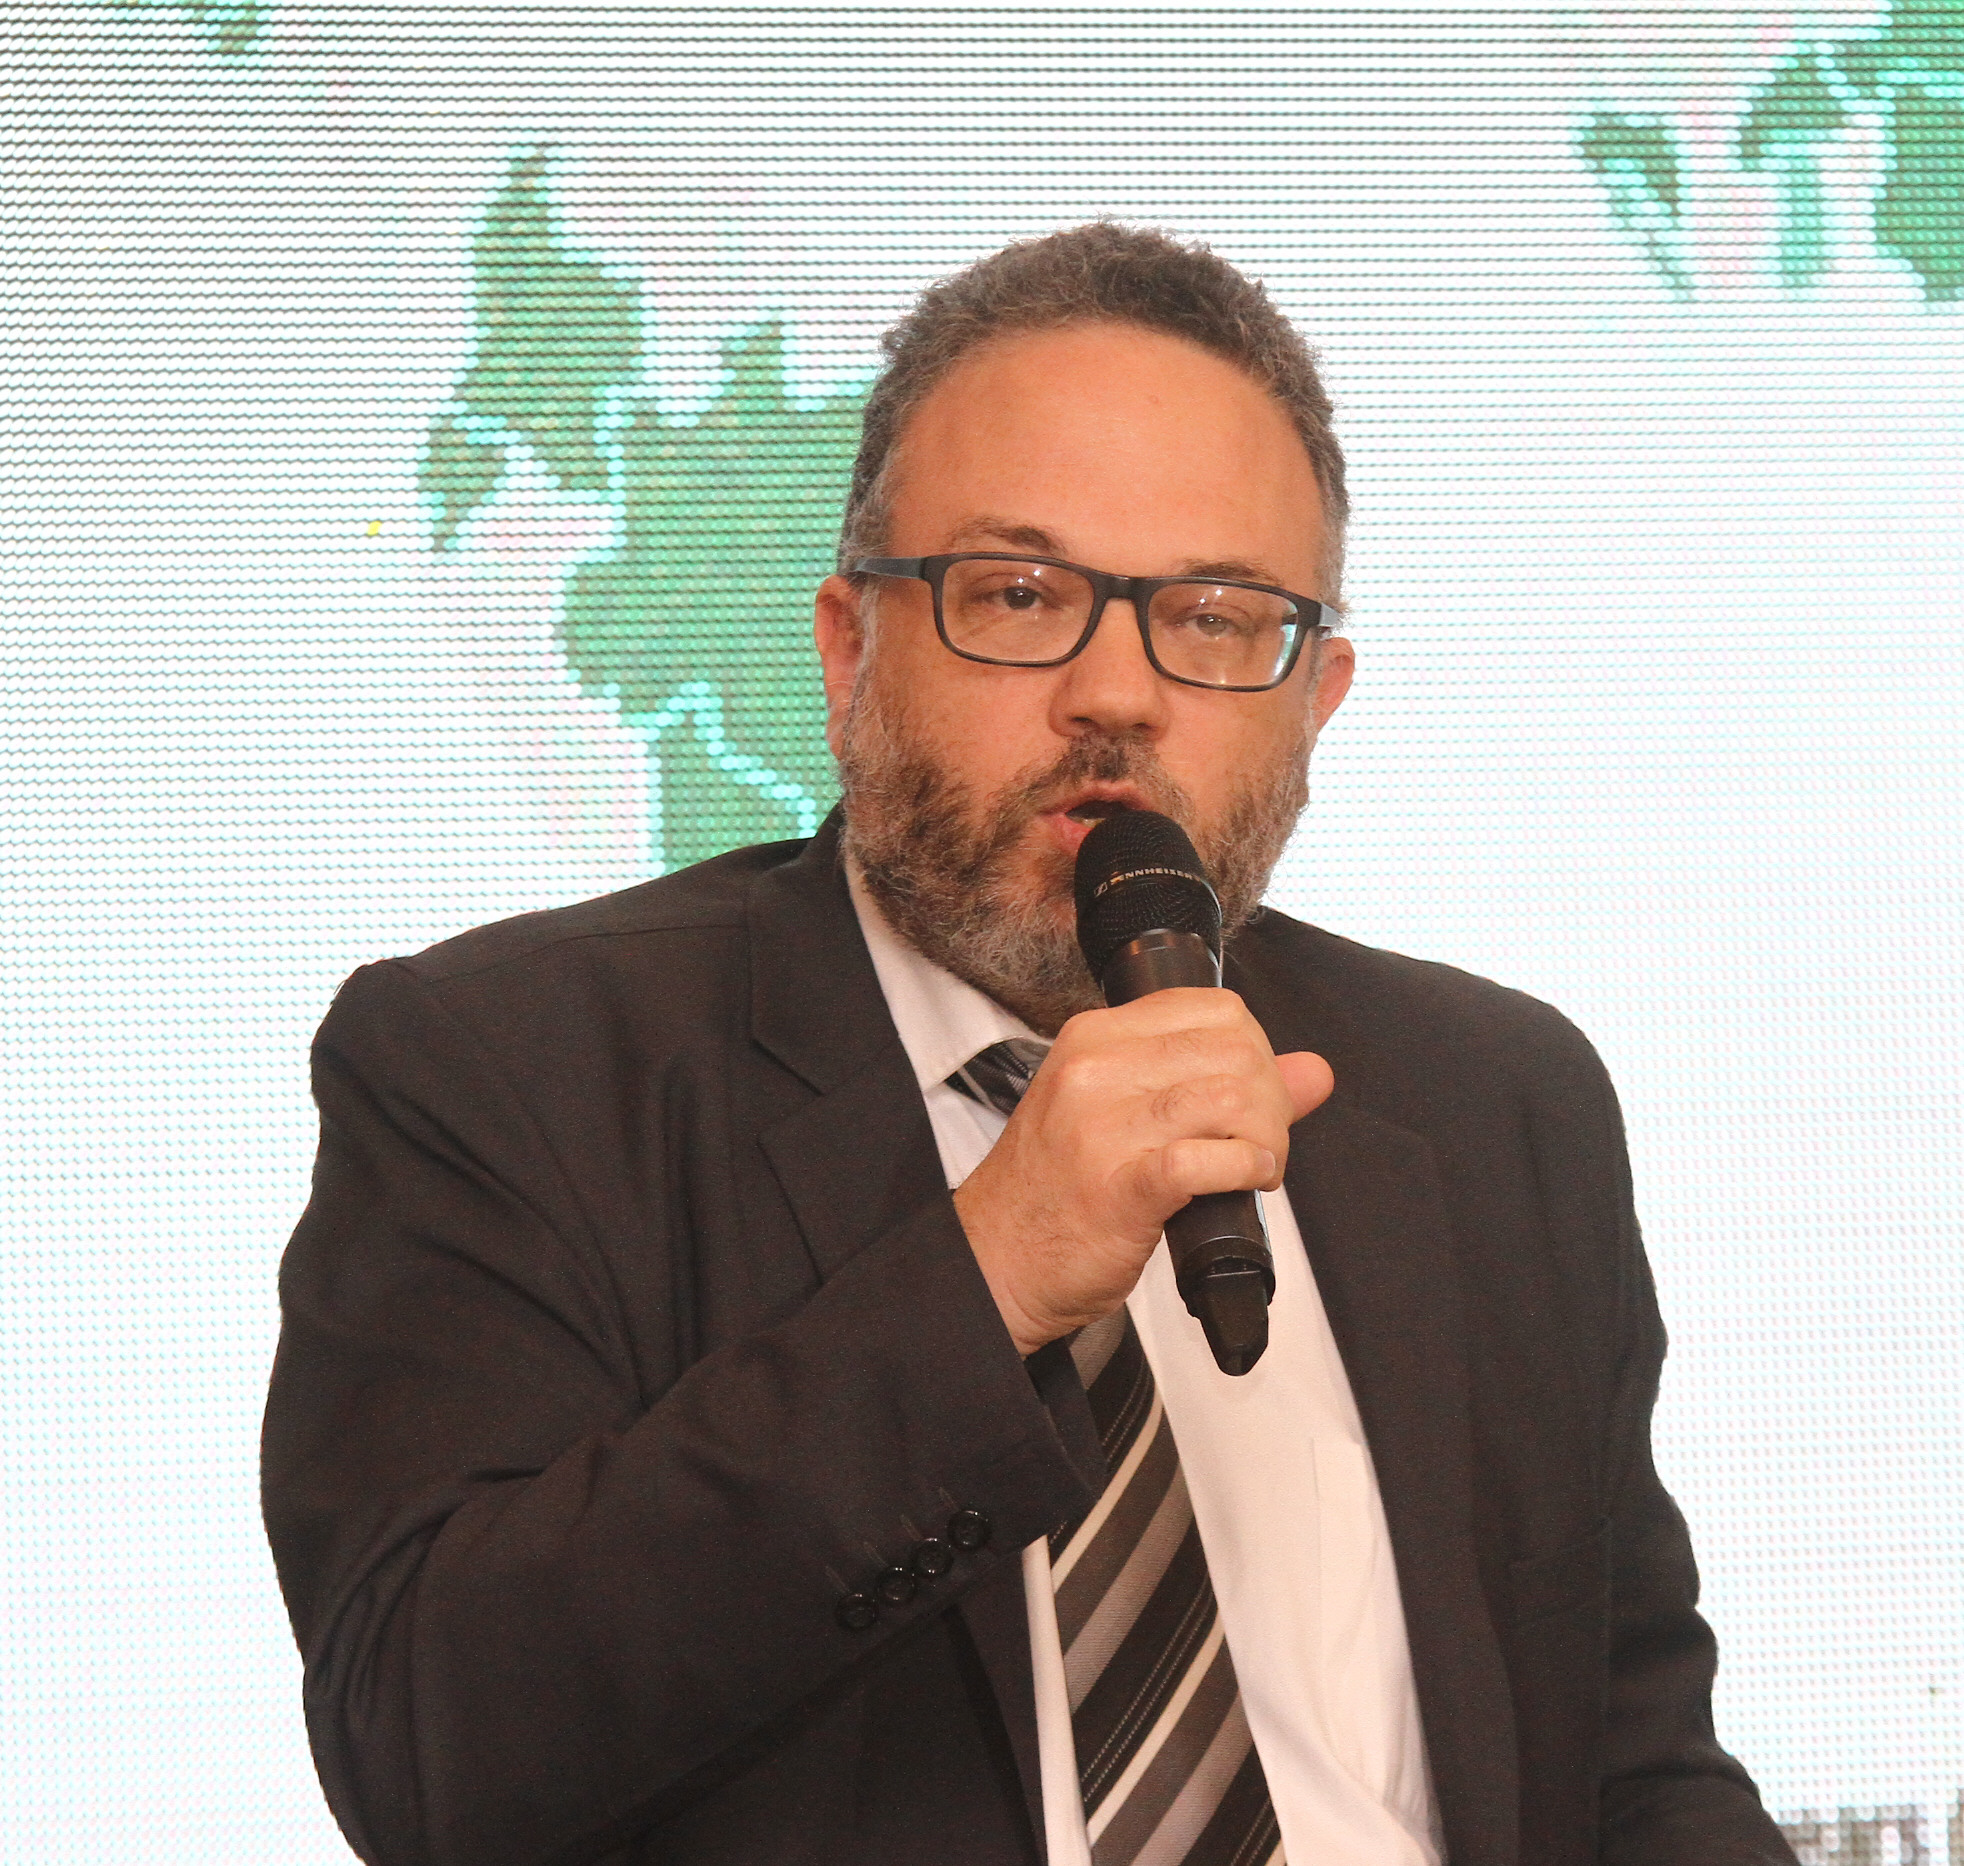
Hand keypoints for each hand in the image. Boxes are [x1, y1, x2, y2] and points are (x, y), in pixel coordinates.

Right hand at [953, 988, 1333, 1355]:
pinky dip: (1246, 1170)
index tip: (1251, 1096)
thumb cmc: (1056, 1191)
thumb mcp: (1127, 1114)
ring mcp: (1104, 1127)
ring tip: (1254, 1168)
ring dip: (1266, 1139)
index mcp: (1094, 1038)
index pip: (1215, 1008)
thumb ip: (1221, 1083)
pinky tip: (1243, 1184)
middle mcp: (1095, 1070)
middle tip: (1260, 1142)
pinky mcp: (1120, 1187)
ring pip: (1232, 1096)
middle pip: (1235, 1050)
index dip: (1257, 1052)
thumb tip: (1315, 1071)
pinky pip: (1209, 1159)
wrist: (996, 1261)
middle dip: (1271, 1100)